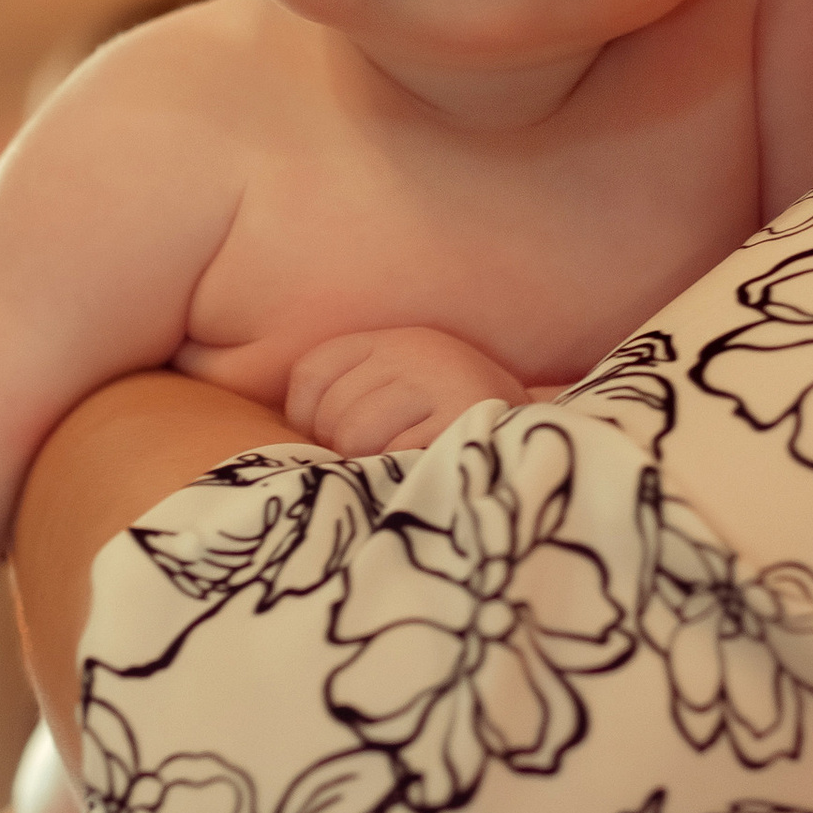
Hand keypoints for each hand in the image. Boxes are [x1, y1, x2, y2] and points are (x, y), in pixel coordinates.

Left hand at [285, 325, 524, 456]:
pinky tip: (423, 467)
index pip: (310, 373)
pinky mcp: (462, 416)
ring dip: (370, 467)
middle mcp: (417, 351)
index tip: (330, 440)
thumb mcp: (399, 395)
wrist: (538, 446)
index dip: (306, 417)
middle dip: (341, 451)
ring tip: (405, 466)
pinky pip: (393, 455)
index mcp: (396, 339)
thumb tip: (275, 436)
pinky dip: (398, 473)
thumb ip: (348, 398)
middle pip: (330, 412)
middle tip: (380, 462)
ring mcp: (441, 381)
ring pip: (354, 435)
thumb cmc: (453, 432)